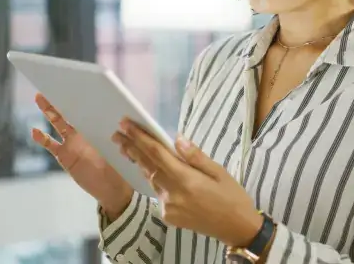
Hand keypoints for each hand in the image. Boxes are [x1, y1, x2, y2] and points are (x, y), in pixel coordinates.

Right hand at [31, 93, 132, 218]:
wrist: (113, 188)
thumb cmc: (121, 166)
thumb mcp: (121, 148)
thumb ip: (115, 136)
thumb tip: (120, 123)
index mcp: (98, 127)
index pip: (88, 107)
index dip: (81, 96)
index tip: (75, 83)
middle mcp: (84, 132)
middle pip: (70, 111)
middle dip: (61, 97)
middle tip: (51, 83)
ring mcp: (73, 143)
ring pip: (58, 123)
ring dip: (49, 111)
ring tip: (39, 97)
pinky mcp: (65, 156)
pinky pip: (51, 145)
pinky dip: (42, 139)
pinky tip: (34, 131)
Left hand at [113, 119, 262, 247]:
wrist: (236, 228)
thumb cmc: (232, 196)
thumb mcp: (219, 171)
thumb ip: (195, 156)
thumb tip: (176, 139)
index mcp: (186, 180)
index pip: (156, 154)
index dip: (139, 138)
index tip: (125, 124)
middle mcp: (172, 194)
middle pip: (147, 166)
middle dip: (131, 147)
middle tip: (117, 133)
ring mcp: (168, 207)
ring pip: (150, 179)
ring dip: (138, 162)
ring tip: (126, 147)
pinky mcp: (168, 215)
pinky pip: (157, 192)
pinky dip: (152, 177)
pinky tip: (148, 168)